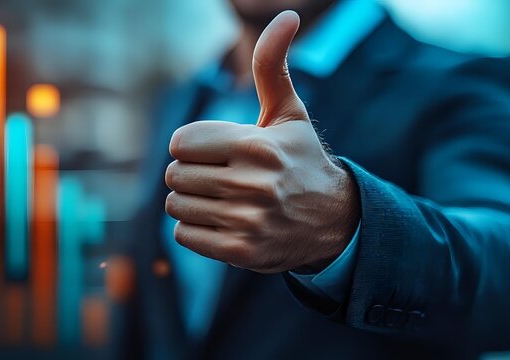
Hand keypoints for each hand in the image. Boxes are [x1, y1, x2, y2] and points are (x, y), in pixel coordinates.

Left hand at [164, 10, 359, 273]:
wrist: (334, 221)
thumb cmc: (300, 159)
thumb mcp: (288, 112)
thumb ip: (272, 65)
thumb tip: (286, 16)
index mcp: (256, 146)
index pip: (180, 142)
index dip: (192, 145)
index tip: (216, 151)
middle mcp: (251, 184)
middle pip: (175, 174)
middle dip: (189, 173)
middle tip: (218, 176)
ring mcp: (247, 221)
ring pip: (176, 205)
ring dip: (190, 201)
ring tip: (220, 198)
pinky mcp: (241, 252)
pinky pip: (183, 236)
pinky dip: (195, 229)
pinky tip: (222, 220)